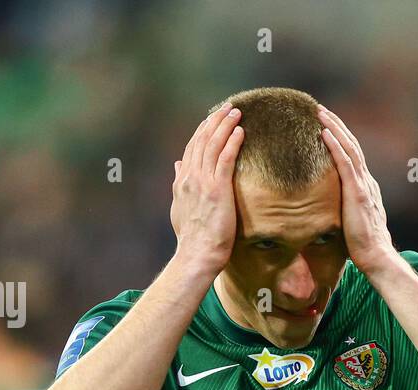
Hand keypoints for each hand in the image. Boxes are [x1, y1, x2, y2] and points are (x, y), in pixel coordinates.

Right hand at [171, 103, 244, 272]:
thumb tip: (177, 165)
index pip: (192, 148)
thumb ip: (179, 184)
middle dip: (215, 121)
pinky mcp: (217, 189)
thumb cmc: (192, 237)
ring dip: (225, 126)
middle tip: (228, 107)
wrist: (197, 253)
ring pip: (214, 145)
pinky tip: (240, 131)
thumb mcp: (180, 207)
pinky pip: (226, 159)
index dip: (203, 131)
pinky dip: (232, 142)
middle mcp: (190, 177)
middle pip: (202, 141)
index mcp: (182, 180)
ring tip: (236, 112)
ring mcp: (203, 182)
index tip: (213, 118)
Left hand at [317, 105, 397, 274]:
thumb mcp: (351, 223)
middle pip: (351, 146)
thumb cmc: (362, 246)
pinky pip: (345, 163)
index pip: (352, 156)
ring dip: (335, 128)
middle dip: (337, 125)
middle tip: (320, 109)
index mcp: (365, 187)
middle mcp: (366, 181)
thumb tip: (327, 213)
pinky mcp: (357, 193)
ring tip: (320, 113)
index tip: (327, 125)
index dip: (340, 139)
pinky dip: (335, 146)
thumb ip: (343, 211)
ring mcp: (363, 186)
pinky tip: (325, 132)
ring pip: (349, 149)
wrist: (376, 256)